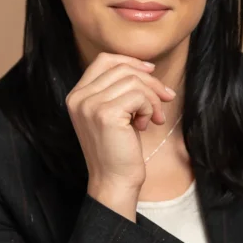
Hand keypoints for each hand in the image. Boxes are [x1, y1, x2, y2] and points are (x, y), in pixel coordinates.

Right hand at [66, 52, 176, 188]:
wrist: (114, 181)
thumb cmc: (119, 149)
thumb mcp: (115, 114)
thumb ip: (120, 90)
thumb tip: (147, 67)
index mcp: (77, 95)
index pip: (104, 60)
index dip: (130, 61)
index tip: (151, 71)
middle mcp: (78, 97)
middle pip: (122, 68)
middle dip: (150, 82)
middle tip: (166, 98)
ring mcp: (90, 105)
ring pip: (133, 81)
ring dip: (152, 99)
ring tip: (153, 119)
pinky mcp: (105, 114)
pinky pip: (139, 96)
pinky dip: (150, 108)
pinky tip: (145, 126)